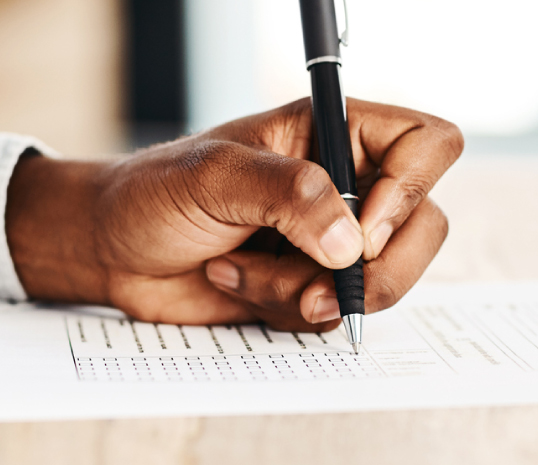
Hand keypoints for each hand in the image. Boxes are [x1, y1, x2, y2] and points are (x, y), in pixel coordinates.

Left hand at [5, 98, 461, 330]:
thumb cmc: (153, 193)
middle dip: (377, 269)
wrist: (111, 250)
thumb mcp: (214, 176)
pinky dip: (285, 311)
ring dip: (310, 292)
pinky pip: (334, 315)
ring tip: (245, 272)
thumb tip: (350, 240)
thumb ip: (287, 194)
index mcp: (333, 132)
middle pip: (424, 225)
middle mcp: (345, 184)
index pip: (425, 145)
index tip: (361, 227)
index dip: (411, 188)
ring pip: (382, 281)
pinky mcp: (311, 288)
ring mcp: (332, 241)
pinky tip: (236, 282)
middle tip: (321, 286)